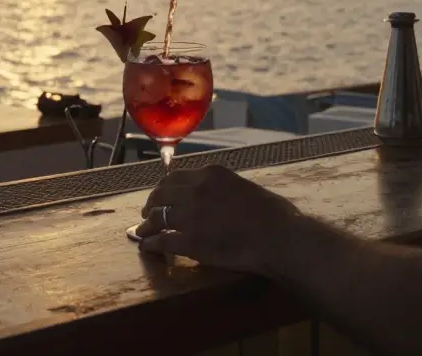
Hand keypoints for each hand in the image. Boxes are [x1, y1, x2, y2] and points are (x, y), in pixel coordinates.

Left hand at [134, 164, 300, 275]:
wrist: (279, 237)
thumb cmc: (273, 213)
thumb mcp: (244, 187)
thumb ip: (222, 188)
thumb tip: (214, 197)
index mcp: (211, 174)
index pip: (175, 177)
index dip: (164, 188)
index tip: (160, 195)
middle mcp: (196, 190)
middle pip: (161, 195)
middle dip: (151, 204)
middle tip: (147, 214)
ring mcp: (190, 216)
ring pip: (157, 217)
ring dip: (146, 225)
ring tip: (142, 231)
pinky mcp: (189, 241)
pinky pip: (161, 241)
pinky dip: (150, 243)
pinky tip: (147, 247)